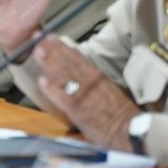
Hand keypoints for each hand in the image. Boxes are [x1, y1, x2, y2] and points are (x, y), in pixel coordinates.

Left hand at [32, 35, 137, 151]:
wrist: (129, 130)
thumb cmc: (119, 112)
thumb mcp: (109, 89)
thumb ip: (94, 79)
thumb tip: (80, 71)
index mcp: (97, 77)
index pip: (77, 58)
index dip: (63, 47)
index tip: (51, 36)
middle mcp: (89, 84)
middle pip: (68, 63)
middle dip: (52, 49)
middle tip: (38, 36)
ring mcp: (83, 96)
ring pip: (64, 76)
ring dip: (49, 62)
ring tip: (38, 50)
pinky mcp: (78, 112)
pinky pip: (62, 99)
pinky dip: (52, 90)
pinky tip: (42, 81)